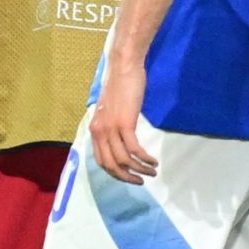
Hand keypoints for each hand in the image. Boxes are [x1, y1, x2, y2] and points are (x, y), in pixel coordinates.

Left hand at [90, 54, 157, 183]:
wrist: (123, 67)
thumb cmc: (120, 85)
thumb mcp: (110, 109)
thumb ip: (111, 124)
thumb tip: (118, 137)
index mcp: (95, 129)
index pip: (101, 161)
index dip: (115, 173)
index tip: (129, 176)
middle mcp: (99, 132)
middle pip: (111, 165)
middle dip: (127, 177)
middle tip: (141, 181)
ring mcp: (111, 128)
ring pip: (124, 160)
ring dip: (140, 169)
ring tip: (152, 171)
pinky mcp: (125, 123)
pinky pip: (134, 149)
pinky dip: (144, 158)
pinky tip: (153, 160)